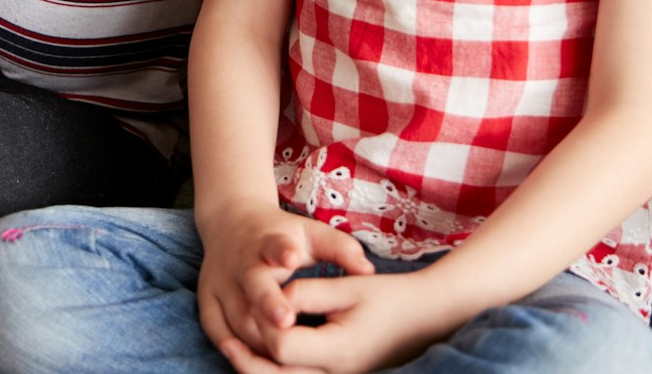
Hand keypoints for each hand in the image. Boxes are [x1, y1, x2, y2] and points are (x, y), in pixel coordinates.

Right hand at [196, 202, 373, 368]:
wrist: (230, 221)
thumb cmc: (283, 237)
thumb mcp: (311, 233)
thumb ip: (340, 249)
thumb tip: (368, 270)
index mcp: (267, 241)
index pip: (274, 244)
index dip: (281, 250)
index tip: (292, 258)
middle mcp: (240, 261)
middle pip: (252, 284)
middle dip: (267, 302)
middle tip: (286, 322)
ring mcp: (220, 281)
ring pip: (236, 314)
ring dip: (257, 334)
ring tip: (281, 353)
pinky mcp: (207, 297)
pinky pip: (215, 327)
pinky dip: (230, 344)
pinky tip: (247, 359)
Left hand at [234, 269, 456, 373]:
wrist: (426, 316)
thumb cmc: (388, 296)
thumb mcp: (347, 287)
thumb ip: (307, 292)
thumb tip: (274, 299)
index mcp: (338, 349)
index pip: (281, 345)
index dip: (264, 323)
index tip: (257, 301)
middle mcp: (336, 373)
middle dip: (247, 359)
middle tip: (225, 340)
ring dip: (257, 369)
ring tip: (233, 349)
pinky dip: (276, 372)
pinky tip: (262, 355)